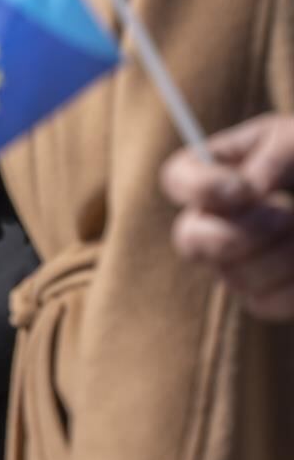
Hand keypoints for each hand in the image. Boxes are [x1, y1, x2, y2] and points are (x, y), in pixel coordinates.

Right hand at [162, 113, 293, 320]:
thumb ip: (273, 157)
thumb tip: (246, 191)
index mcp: (223, 173)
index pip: (177, 179)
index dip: (199, 188)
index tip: (244, 190)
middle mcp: (221, 220)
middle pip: (190, 240)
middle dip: (235, 234)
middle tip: (284, 217)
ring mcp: (241, 261)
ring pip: (234, 276)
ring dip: (283, 255)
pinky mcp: (268, 294)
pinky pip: (265, 302)